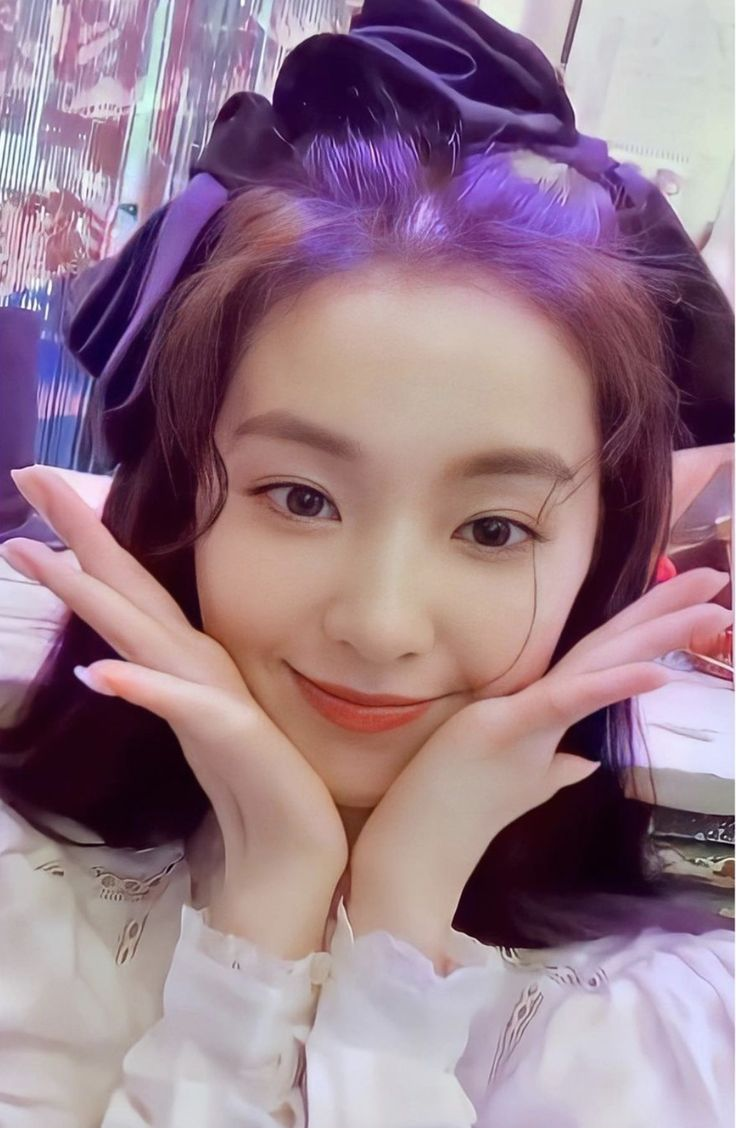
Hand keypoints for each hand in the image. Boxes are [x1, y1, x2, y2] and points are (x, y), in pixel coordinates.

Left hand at [1, 467, 348, 885]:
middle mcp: (199, 668)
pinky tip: (102, 673)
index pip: (127, 592)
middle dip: (82, 534)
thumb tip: (105, 665)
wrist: (295, 854)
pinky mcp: (236, 739)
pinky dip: (144, 688)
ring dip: (99, 595)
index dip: (82, 543)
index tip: (37, 493)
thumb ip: (157, 690)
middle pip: (133, 591)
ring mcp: (218, 700)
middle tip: (32, 476)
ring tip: (45, 554)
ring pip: (150, 636)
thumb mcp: (190, 726)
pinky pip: (184, 710)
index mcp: (186, 663)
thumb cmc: (247, 788)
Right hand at [350, 568, 731, 944]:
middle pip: (611, 645)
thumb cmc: (452, 810)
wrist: (411, 845)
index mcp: (543, 707)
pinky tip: (657, 672)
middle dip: (666, 611)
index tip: (697, 606)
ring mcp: (522, 709)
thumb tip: (586, 759)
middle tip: (717, 576)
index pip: (607, 659)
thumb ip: (554, 767)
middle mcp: (537, 696)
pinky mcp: (507, 729)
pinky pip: (569, 703)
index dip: (649, 628)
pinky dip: (613, 683)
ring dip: (656, 633)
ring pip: (599, 660)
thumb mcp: (520, 786)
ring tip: (708, 606)